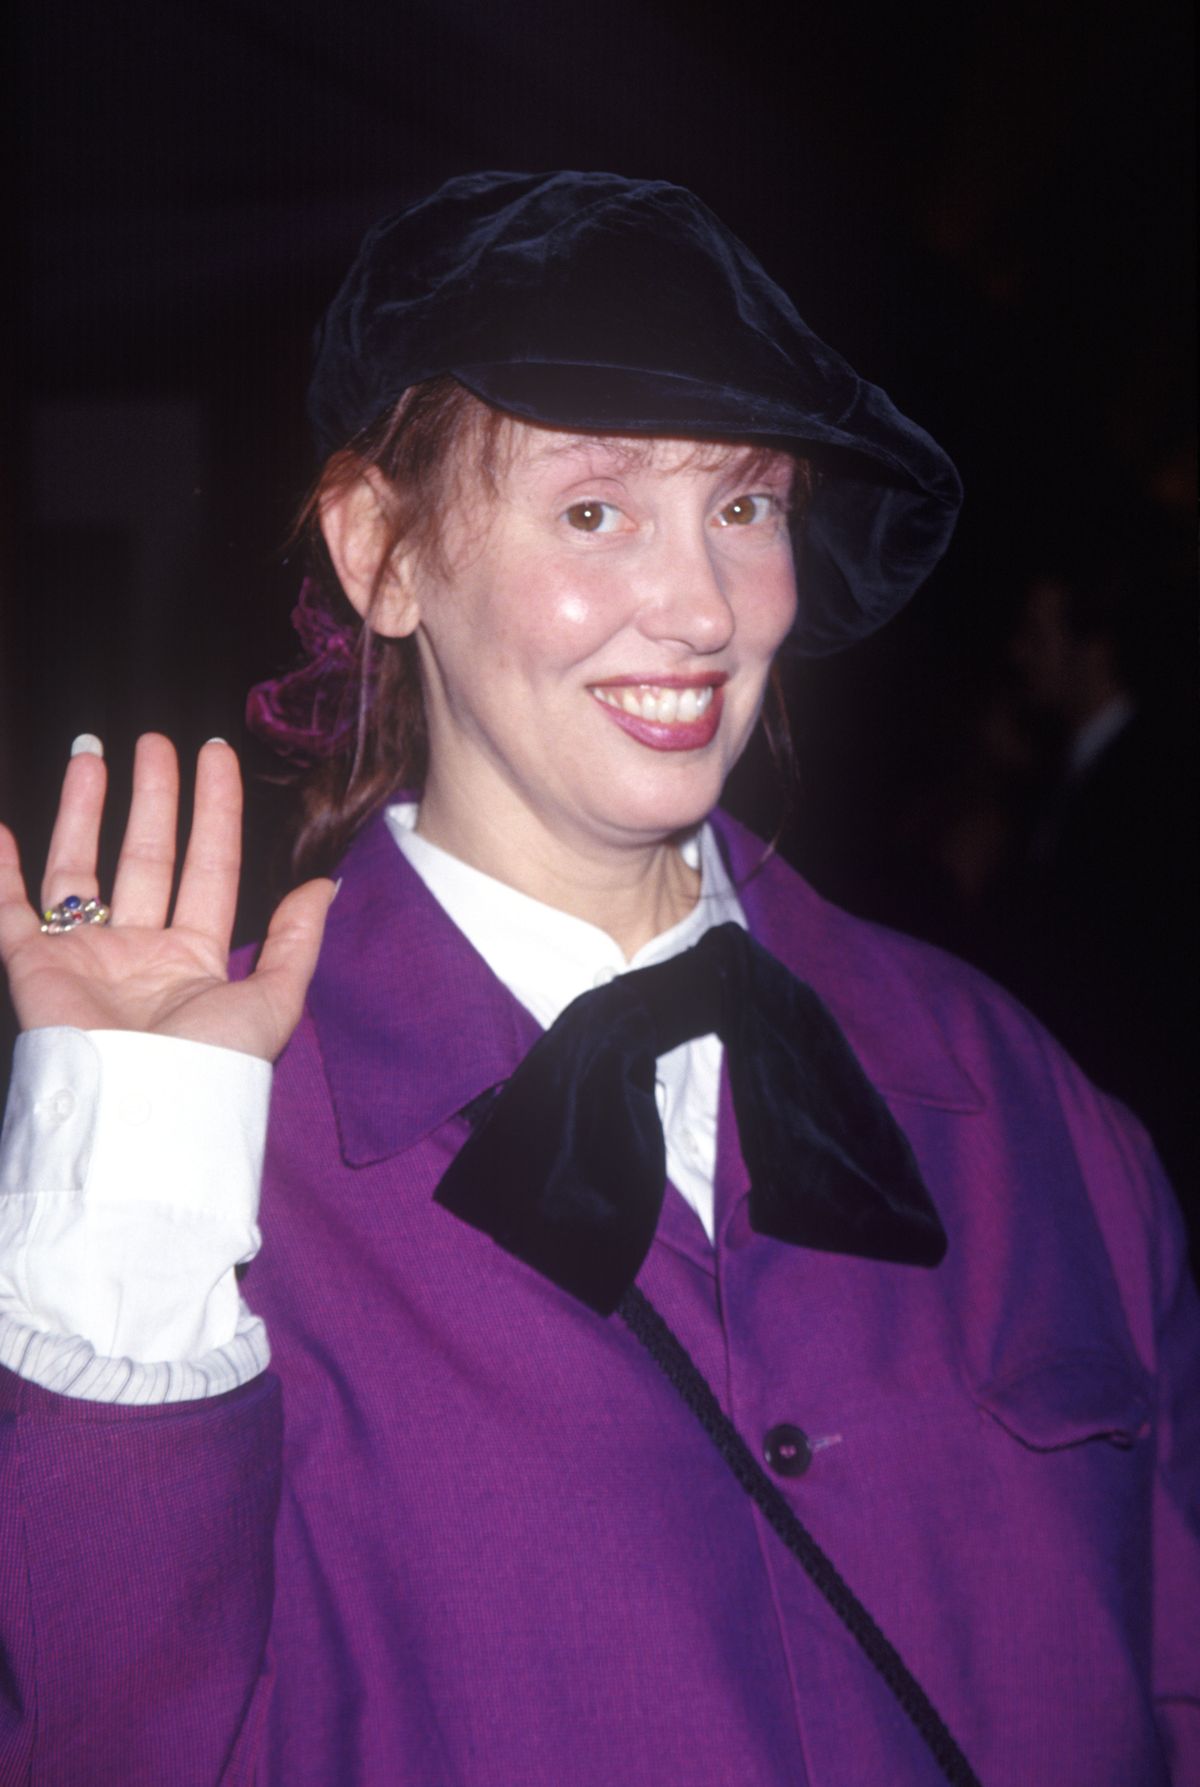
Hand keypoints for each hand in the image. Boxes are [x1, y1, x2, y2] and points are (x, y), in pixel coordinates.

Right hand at [0, 734, 333, 1060]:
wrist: (140, 1108)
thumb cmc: (211, 1062)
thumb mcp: (274, 1000)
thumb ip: (298, 941)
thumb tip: (326, 883)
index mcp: (196, 958)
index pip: (209, 865)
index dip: (214, 810)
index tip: (215, 754)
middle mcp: (140, 952)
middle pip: (146, 855)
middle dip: (152, 797)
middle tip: (154, 742)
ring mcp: (85, 957)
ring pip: (80, 868)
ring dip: (83, 811)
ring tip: (90, 753)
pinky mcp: (34, 967)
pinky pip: (10, 911)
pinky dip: (0, 872)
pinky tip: (1, 830)